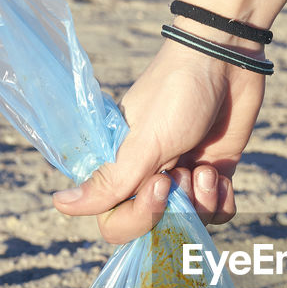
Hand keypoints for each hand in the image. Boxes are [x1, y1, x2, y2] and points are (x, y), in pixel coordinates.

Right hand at [51, 38, 264, 241]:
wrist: (227, 60)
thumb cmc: (177, 93)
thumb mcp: (144, 141)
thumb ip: (110, 181)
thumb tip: (59, 206)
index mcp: (121, 169)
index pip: (117, 222)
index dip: (141, 217)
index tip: (161, 183)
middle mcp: (149, 177)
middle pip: (155, 228)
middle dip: (175, 210)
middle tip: (186, 173)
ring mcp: (183, 177)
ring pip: (191, 222)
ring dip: (203, 202)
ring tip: (206, 168)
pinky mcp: (215, 173)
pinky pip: (218, 213)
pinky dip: (223, 200)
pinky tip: (220, 174)